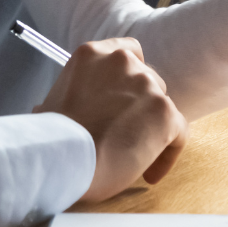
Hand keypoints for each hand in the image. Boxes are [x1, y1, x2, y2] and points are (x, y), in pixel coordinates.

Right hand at [34, 38, 188, 201]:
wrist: (63, 158)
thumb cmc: (50, 140)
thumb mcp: (49, 105)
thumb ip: (65, 97)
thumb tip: (50, 111)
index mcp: (93, 54)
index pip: (128, 52)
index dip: (129, 78)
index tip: (124, 100)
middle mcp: (123, 62)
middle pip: (147, 80)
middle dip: (139, 106)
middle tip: (126, 133)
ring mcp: (147, 85)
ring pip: (162, 106)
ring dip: (152, 128)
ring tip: (135, 157)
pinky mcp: (165, 112)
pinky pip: (178, 132)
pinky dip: (167, 154)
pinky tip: (150, 174)